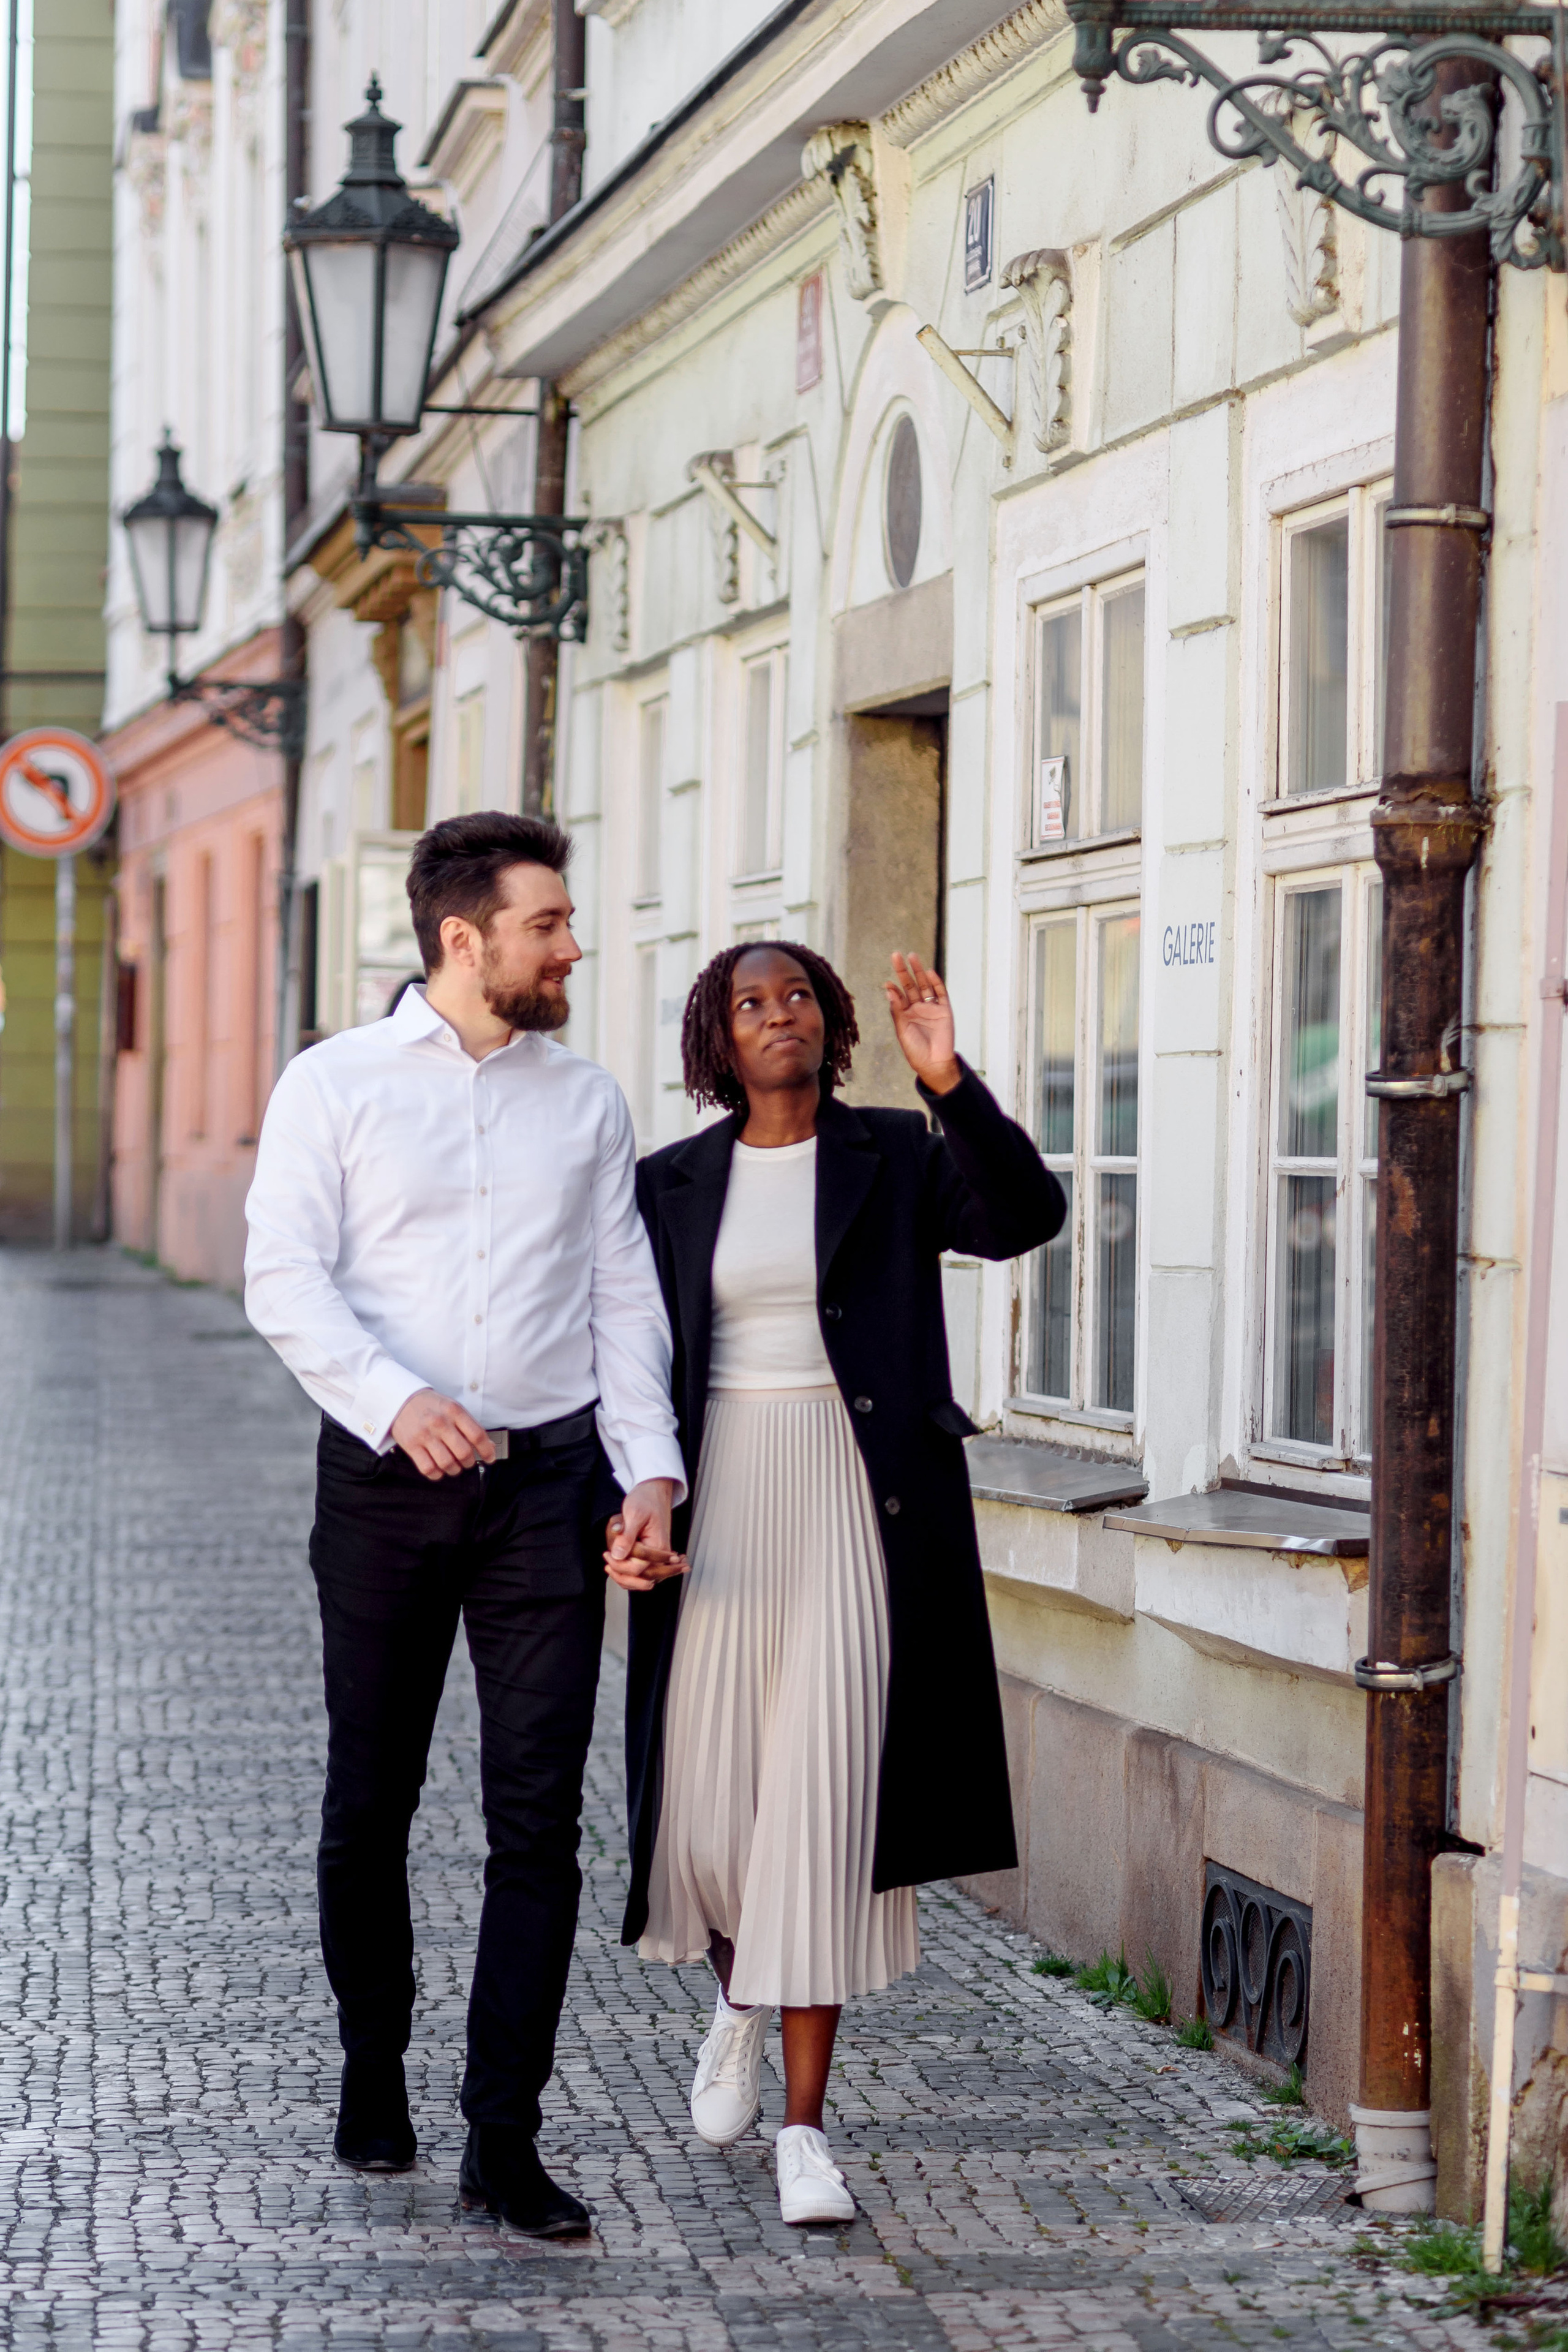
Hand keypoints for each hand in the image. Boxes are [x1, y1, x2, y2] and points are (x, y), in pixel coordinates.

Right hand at [390, 1388, 495, 1480]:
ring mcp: (424, 1435)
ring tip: (454, 1466)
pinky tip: (439, 1469)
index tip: (489, 1458)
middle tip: (468, 1462)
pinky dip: (437, 1474)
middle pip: (463, 1452)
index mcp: (454, 1411)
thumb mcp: (453, 1408)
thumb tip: (489, 1447)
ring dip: (455, 1470)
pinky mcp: (411, 1445)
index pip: (477, 1435)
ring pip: (447, 1463)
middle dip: (469, 1462)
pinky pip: (428, 1468)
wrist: (402, 1400)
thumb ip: (470, 1426)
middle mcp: (440, 1423)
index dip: (486, 1450)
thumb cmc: (432, 1406)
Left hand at [604, 1479, 687, 1593]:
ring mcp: (658, 1556)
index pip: (638, 1568)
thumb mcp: (634, 1514)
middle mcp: (662, 1555)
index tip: (607, 1554)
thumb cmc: (646, 1500)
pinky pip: (642, 1572)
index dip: (619, 1565)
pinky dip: (629, 1573)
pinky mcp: (653, 1555)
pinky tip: (617, 1565)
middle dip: (622, 1575)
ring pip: (642, 1580)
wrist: (654, 1492)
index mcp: (659, 1546)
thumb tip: (618, 1555)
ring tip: (610, 1566)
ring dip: (625, 1577)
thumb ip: (627, 1536)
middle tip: (608, 1564)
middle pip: (643, 1580)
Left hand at [885, 952, 961, 1093]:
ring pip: (924, 985)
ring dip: (919, 972)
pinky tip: (929, 973)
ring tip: (912, 957)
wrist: (934, 1063)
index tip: (887, 982)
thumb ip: (897, 1010)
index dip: (893, 987)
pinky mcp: (944, 1010)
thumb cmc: (915, 1050)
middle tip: (896, 955)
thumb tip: (889, 990)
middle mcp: (918, 1008)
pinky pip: (940, 994)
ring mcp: (931, 1008)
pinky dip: (936, 983)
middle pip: (910, 985)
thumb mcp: (902, 1030)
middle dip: (904, 971)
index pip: (898, 995)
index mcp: (905, 1014)